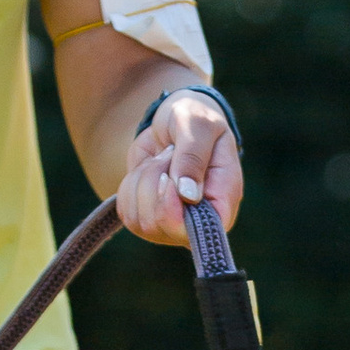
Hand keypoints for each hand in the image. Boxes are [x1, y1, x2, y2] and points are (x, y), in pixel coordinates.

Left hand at [116, 92, 242, 248]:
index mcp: (223, 202)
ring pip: (139, 220)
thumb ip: (193, 156)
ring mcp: (172, 225)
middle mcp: (198, 221)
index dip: (174, 212)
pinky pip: (126, 214)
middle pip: (159, 225)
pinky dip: (131, 186)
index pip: (200, 231)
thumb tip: (188, 196)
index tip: (168, 178)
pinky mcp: (148, 218)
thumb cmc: (195, 118)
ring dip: (142, 181)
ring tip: (162, 160)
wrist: (173, 120)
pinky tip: (149, 170)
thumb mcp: (198, 124)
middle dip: (153, 183)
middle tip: (168, 156)